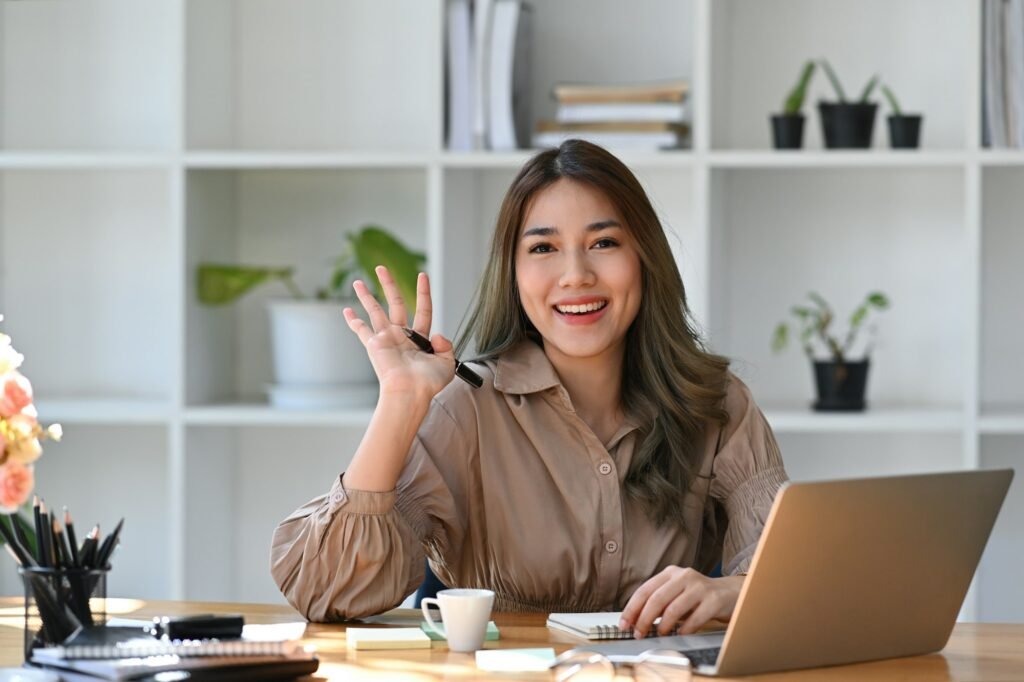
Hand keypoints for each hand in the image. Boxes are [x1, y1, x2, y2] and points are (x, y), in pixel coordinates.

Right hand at [343, 266, 454, 400]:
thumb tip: (437, 334)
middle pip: (396, 303)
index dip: (424, 292)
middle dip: (389, 284)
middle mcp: (402, 335)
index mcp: (420, 338)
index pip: (423, 309)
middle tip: (382, 268)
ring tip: (358, 282)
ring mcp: (386, 339)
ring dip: (366, 296)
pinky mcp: (374, 345)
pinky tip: (346, 311)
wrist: (410, 392)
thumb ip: (446, 345)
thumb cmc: (428, 383)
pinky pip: (361, 330)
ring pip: (375, 311)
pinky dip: (353, 321)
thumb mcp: (448, 362)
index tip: (423, 275)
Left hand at [619, 567, 743, 636]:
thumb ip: (658, 603)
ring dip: (663, 626)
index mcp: (670, 573)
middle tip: (639, 634)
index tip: (624, 624)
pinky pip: (694, 619)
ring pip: (674, 608)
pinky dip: (684, 630)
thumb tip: (636, 620)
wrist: (730, 593)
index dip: (632, 609)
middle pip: (656, 599)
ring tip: (660, 634)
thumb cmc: (698, 596)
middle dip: (644, 619)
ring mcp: (700, 587)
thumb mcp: (676, 594)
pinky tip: (680, 634)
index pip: (644, 590)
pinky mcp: (714, 600)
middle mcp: (684, 576)